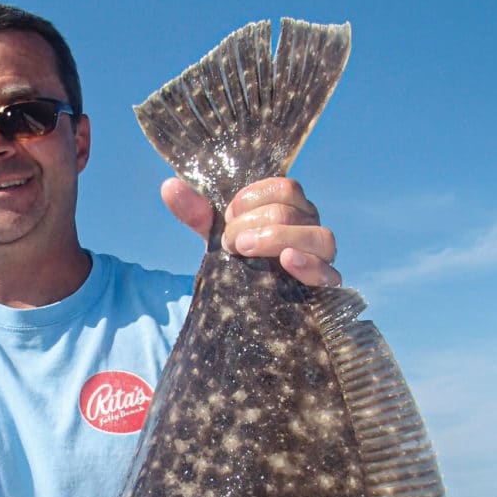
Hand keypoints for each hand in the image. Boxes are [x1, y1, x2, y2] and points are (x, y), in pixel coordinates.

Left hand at [161, 176, 339, 287]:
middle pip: (293, 211)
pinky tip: (287, 261)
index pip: (286, 187)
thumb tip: (169, 186)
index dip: (254, 198)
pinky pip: (328, 272)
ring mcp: (321, 258)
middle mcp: (310, 229)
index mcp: (290, 210)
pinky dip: (308, 264)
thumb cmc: (240, 265)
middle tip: (229, 243)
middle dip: (254, 223)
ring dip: (278, 237)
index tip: (227, 215)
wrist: (251, 310)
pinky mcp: (324, 287)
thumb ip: (197, 214)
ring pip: (319, 236)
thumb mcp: (217, 238)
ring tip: (245, 248)